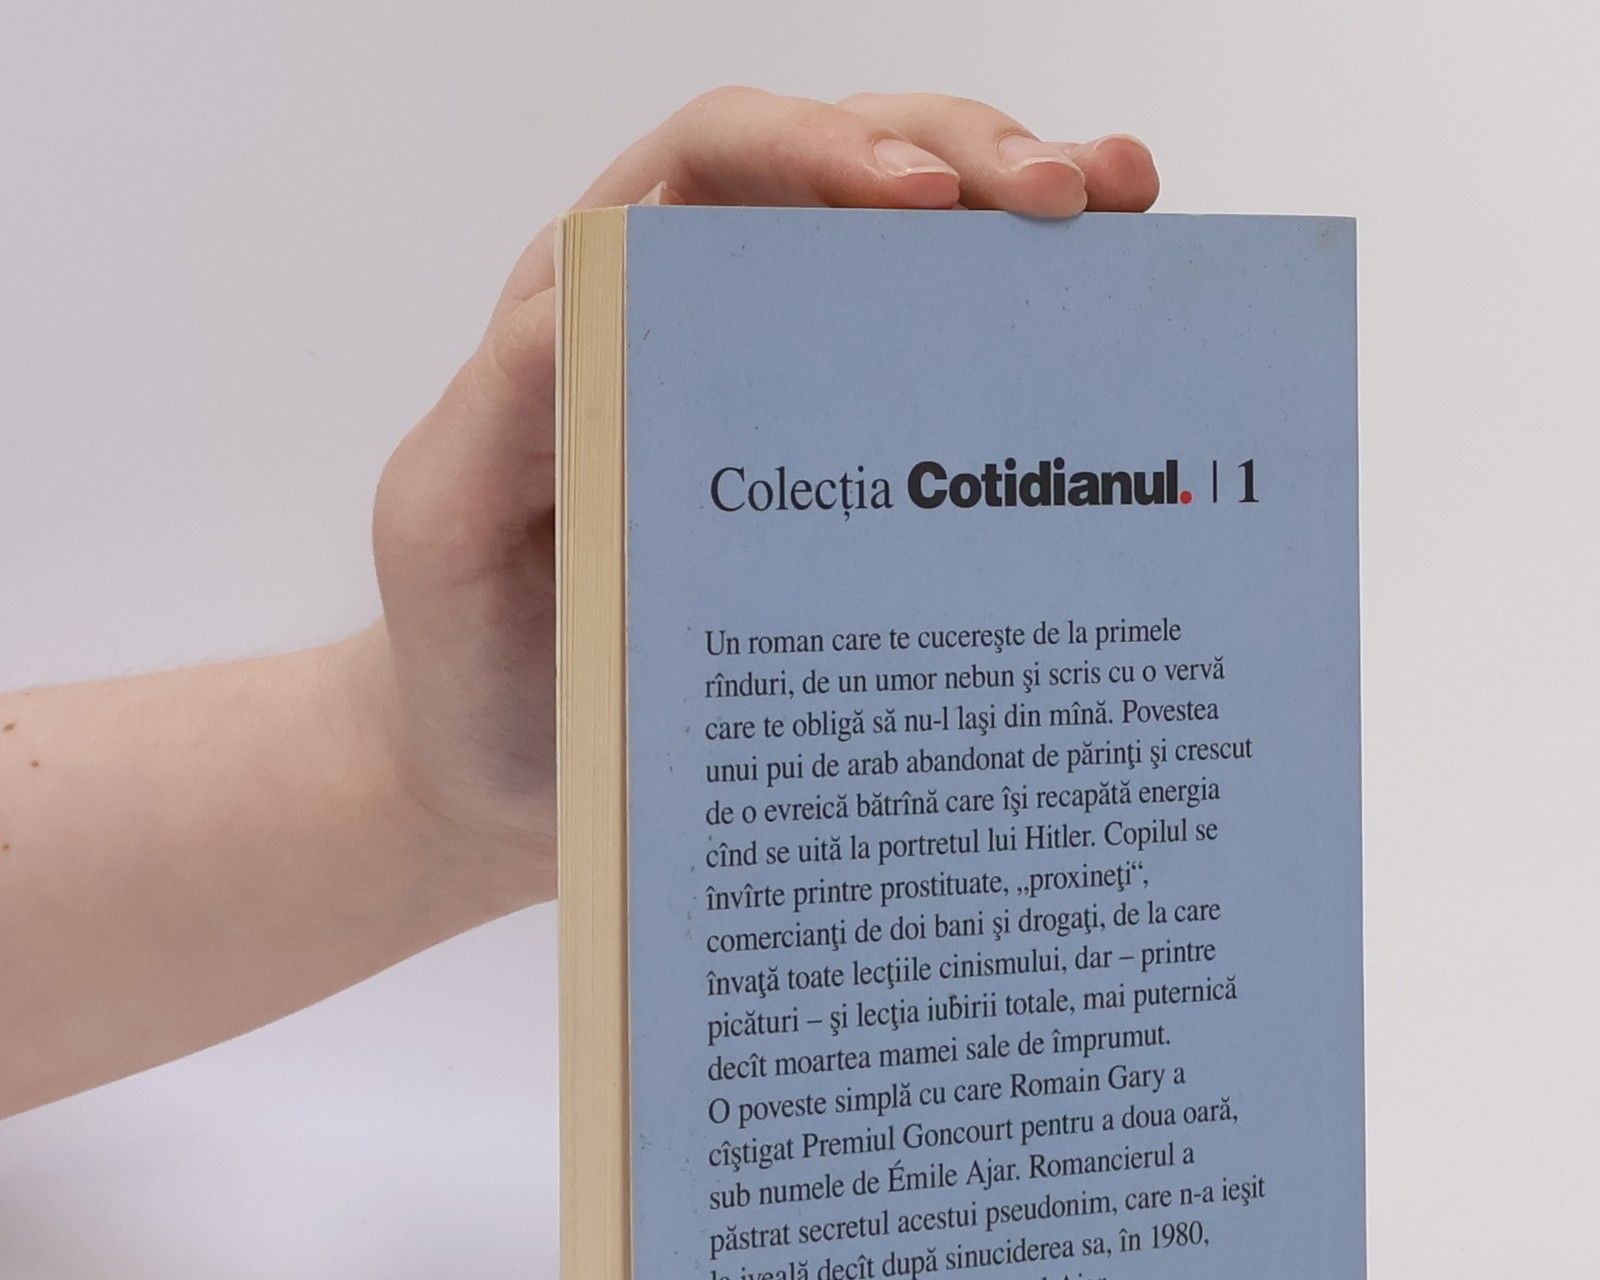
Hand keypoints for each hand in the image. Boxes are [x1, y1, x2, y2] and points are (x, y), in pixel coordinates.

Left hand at [361, 89, 1159, 902]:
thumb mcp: (442, 528)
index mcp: (608, 307)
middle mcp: (710, 324)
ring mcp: (793, 400)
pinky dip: (1029, 335)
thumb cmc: (465, 652)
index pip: (721, 165)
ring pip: (917, 258)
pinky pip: (946, 387)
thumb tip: (588, 304)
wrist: (508, 774)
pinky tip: (1109, 314)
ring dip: (1022, 217)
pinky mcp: (854, 482)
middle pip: (847, 179)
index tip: (915, 201)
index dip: (818, 150)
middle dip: (962, 158)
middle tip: (1063, 199)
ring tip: (1122, 210)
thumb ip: (498, 412)